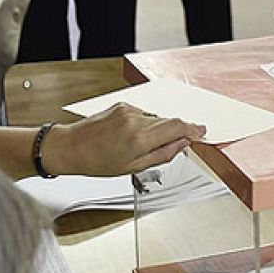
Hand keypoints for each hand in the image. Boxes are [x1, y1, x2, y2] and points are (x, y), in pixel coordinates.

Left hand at [40, 104, 206, 177]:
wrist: (71, 147)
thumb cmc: (97, 162)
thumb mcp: (134, 167)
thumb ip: (163, 154)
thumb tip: (182, 144)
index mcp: (139, 139)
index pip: (177, 127)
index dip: (193, 130)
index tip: (201, 132)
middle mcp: (135, 120)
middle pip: (169, 121)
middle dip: (176, 132)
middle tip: (173, 145)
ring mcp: (128, 110)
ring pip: (156, 118)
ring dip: (156, 130)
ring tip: (139, 145)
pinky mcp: (122, 105)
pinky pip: (143, 114)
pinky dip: (143, 124)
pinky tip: (129, 136)